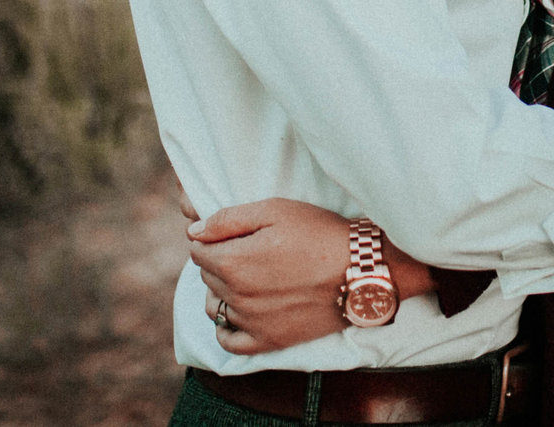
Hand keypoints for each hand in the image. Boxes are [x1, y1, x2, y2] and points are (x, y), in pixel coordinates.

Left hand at [189, 197, 357, 354]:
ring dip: (221, 291)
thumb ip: (227, 219)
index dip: (213, 237)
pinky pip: (229, 342)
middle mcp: (236, 296)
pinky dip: (227, 328)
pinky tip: (240, 312)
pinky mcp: (268, 342)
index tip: (235, 233)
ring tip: (247, 278)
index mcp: (232, 262)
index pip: (198, 250)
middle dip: (219, 260)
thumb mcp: (274, 210)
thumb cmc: (319, 234)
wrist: (360, 271)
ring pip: (214, 307)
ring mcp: (251, 323)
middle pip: (206, 276)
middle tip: (249, 249)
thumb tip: (193, 232)